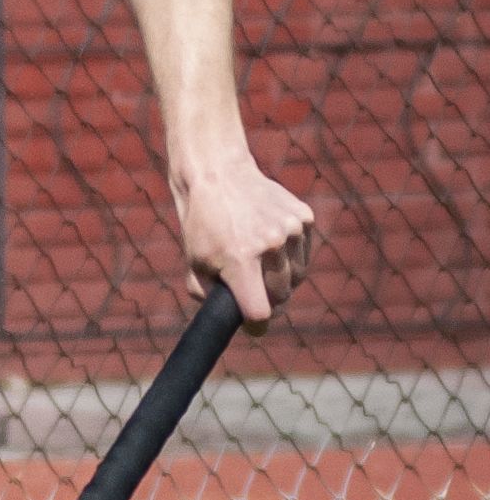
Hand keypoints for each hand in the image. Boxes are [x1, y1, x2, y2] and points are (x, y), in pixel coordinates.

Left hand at [173, 153, 313, 325]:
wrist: (219, 173)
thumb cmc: (203, 222)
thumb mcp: (194, 261)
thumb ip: (209, 296)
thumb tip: (229, 318)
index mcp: (240, 259)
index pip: (260, 311)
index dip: (256, 324)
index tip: (252, 325)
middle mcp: (270, 244)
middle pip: (281, 295)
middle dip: (268, 299)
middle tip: (254, 289)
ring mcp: (291, 229)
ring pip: (297, 276)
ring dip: (282, 278)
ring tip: (261, 262)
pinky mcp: (304, 217)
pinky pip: (304, 253)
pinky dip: (291, 256)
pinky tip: (272, 241)